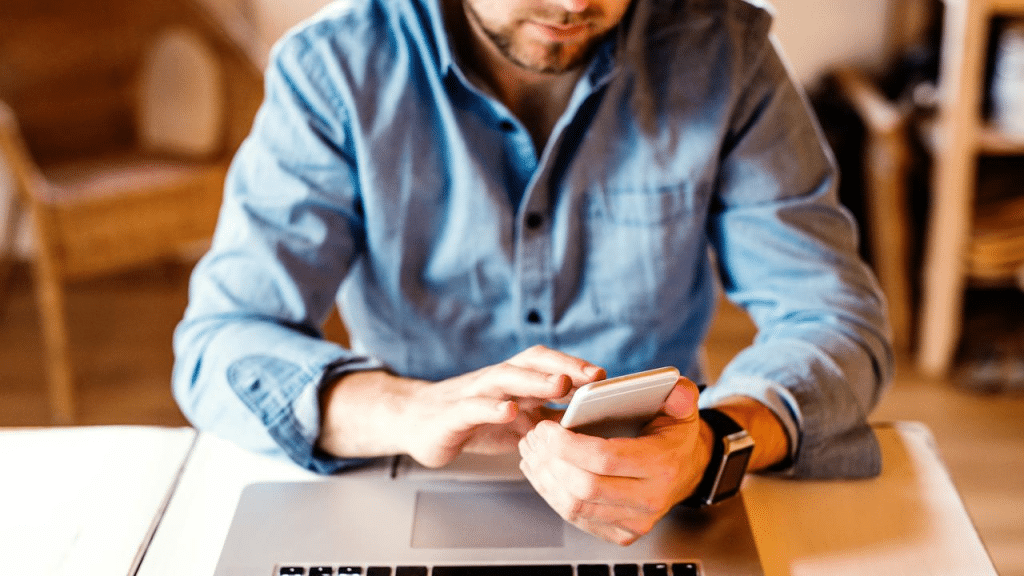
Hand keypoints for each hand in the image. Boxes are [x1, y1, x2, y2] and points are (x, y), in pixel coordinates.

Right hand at [317, 345, 604, 467]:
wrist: (415, 422)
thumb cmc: (473, 421)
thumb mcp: (518, 421)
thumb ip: (550, 419)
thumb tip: (594, 424)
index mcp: (513, 380)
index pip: (547, 364)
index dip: (575, 366)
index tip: (605, 377)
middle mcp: (496, 380)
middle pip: (531, 363)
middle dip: (564, 367)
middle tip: (593, 376)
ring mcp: (472, 394)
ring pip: (505, 378)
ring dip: (535, 380)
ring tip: (560, 386)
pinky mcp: (451, 415)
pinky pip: (472, 407)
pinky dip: (491, 407)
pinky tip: (509, 411)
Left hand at [518, 378, 711, 545]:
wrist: (687, 471)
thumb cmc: (674, 435)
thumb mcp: (682, 408)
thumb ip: (680, 394)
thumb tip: (676, 388)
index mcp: (663, 464)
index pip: (605, 458)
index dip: (567, 445)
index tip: (546, 428)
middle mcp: (651, 499)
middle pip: (585, 487)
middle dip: (550, 461)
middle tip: (533, 438)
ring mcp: (637, 521)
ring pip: (576, 506)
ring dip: (545, 479)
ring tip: (532, 453)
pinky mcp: (623, 534)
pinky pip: (578, 518)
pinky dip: (552, 495)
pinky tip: (541, 473)